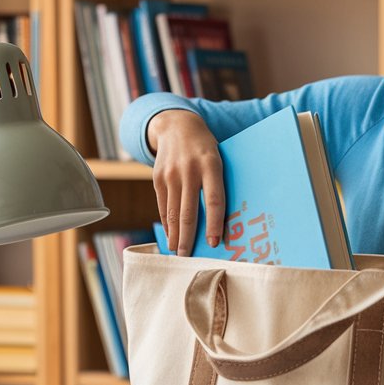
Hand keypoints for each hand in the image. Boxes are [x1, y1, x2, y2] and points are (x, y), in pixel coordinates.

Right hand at [148, 110, 224, 253]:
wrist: (177, 126)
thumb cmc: (207, 149)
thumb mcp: (220, 159)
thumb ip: (219, 184)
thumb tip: (226, 220)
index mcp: (211, 165)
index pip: (214, 200)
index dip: (215, 224)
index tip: (215, 243)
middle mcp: (189, 170)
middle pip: (188, 212)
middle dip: (188, 239)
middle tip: (188, 258)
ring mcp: (171, 174)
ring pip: (173, 212)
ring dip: (175, 236)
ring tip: (178, 252)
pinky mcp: (157, 178)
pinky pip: (163, 206)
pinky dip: (167, 223)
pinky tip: (171, 235)